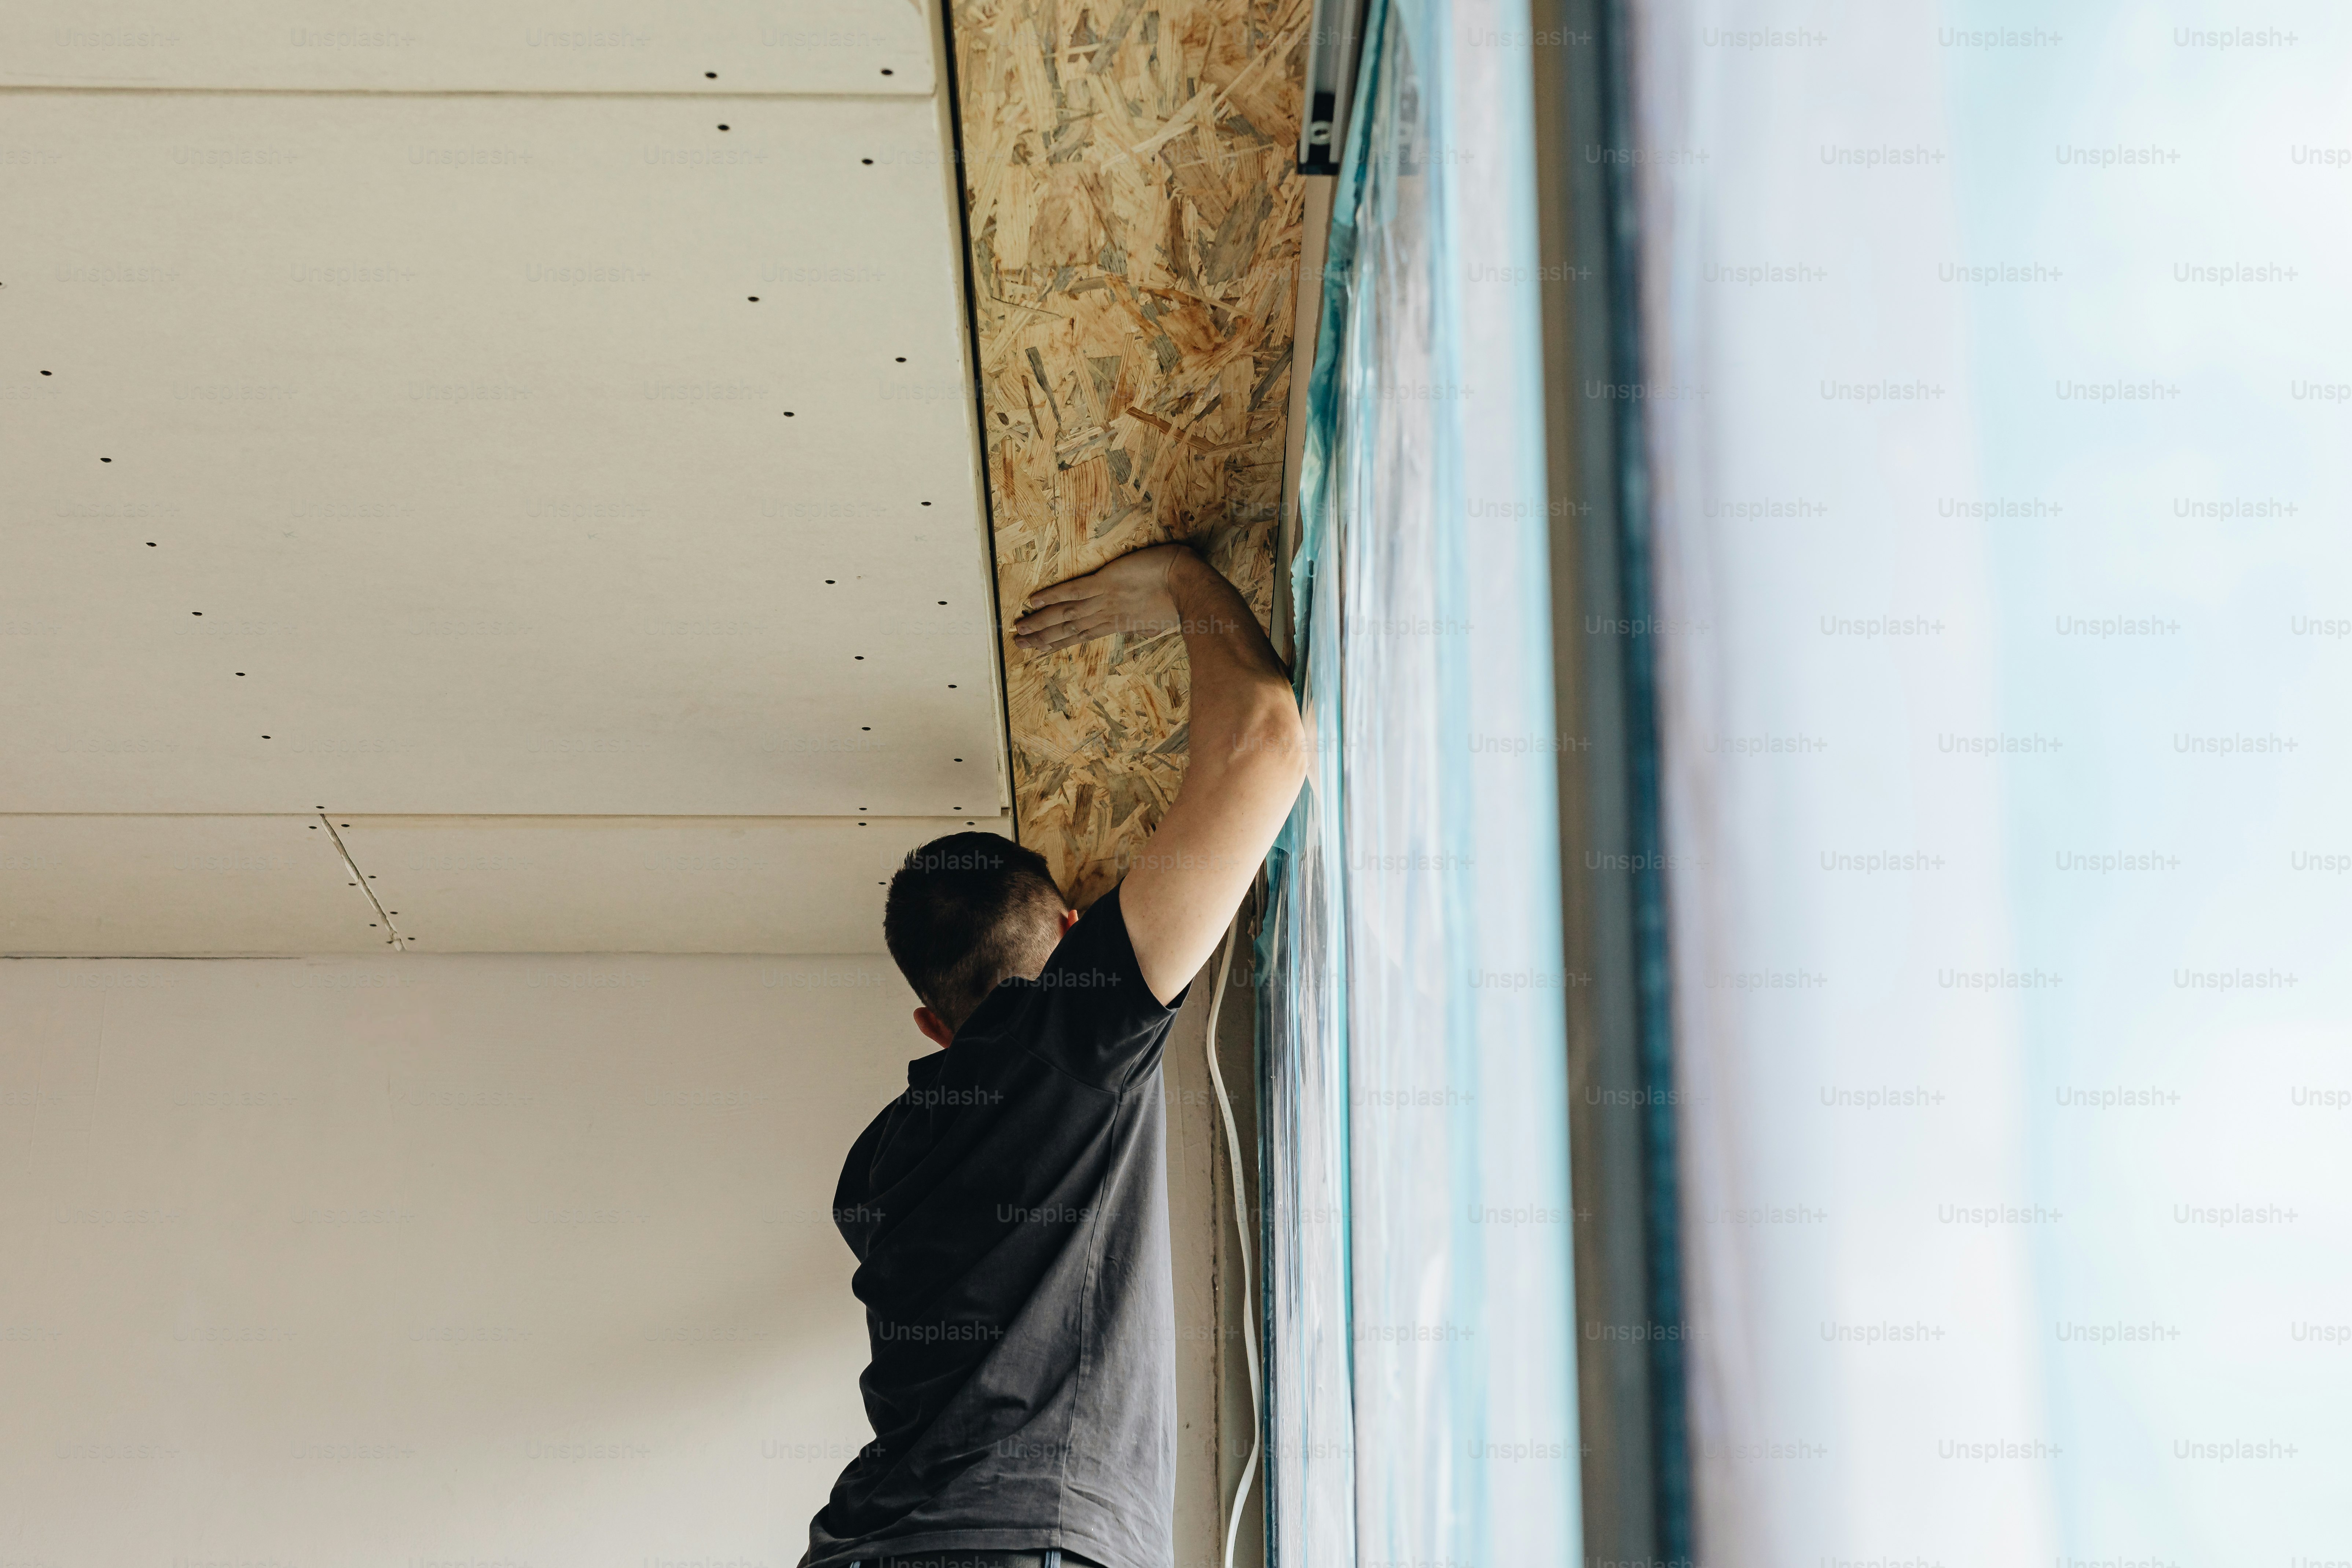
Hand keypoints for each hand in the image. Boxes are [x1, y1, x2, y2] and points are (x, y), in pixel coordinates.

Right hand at [1011, 544, 1191, 653]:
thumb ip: (1145, 624)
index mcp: (1118, 623)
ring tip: (1019, 629)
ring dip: (1041, 622)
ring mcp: (1105, 599)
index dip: (1059, 641)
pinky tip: (1035, 600)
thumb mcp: (1160, 619)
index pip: (1082, 634)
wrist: (1190, 586)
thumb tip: (1143, 630)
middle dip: (1042, 637)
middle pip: (1068, 628)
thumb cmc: (1181, 600)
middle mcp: (1106, 615)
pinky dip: (1054, 596)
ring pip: (1066, 613)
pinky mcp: (1107, 583)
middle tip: (1019, 644)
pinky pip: (1075, 591)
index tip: (1041, 648)